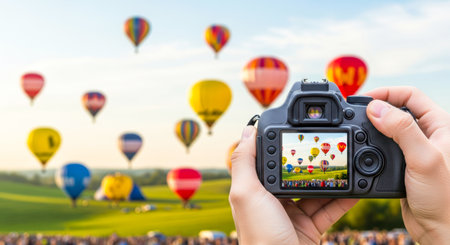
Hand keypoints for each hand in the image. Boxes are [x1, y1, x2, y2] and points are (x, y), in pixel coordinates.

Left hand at [229, 126, 357, 244]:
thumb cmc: (258, 235)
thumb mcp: (246, 193)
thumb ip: (245, 161)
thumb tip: (248, 130)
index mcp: (255, 191)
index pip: (270, 161)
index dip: (284, 147)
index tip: (299, 132)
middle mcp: (273, 201)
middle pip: (296, 175)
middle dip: (312, 162)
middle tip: (330, 146)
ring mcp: (293, 215)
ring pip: (316, 191)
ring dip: (332, 179)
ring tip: (347, 162)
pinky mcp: (310, 228)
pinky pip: (330, 209)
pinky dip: (344, 199)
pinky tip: (357, 188)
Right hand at [365, 87, 449, 243]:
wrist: (439, 229)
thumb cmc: (443, 197)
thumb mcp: (423, 159)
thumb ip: (402, 130)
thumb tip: (376, 109)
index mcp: (440, 125)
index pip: (411, 95)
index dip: (387, 93)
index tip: (364, 100)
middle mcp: (428, 134)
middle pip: (397, 108)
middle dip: (376, 107)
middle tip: (355, 113)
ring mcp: (414, 148)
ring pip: (389, 126)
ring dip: (372, 125)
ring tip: (356, 128)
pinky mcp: (403, 163)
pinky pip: (383, 145)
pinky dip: (370, 143)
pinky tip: (362, 149)